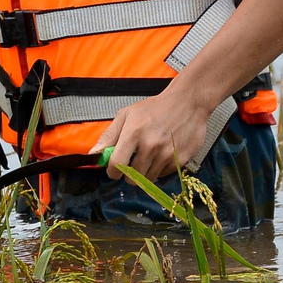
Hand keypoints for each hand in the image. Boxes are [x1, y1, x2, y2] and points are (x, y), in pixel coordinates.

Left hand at [96, 84, 221, 181]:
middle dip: (128, 175)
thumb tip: (94, 154)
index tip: (113, 171)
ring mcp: (168, 154)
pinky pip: (163, 175)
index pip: (117, 165)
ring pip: (148, 180)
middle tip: (131, 165)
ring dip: (144, 174)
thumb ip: (109, 136)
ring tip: (147, 158)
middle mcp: (151, 146)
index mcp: (134, 133)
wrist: (188, 102)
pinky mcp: (182, 159)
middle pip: (132, 178)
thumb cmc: (155, 108)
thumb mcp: (127, 115)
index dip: (112, 172)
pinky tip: (161, 155)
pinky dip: (159, 170)